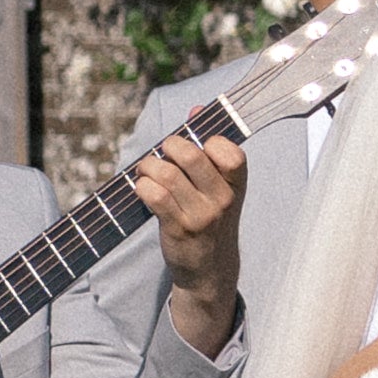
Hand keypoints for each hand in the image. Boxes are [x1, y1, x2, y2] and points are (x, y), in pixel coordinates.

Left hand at [132, 128, 245, 358]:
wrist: (209, 269)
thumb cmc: (209, 218)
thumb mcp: (218, 185)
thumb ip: (208, 146)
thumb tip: (196, 108)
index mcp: (236, 184)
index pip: (228, 151)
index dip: (207, 140)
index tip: (196, 146)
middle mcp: (222, 199)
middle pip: (191, 156)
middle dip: (169, 146)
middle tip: (162, 153)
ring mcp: (201, 216)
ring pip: (167, 174)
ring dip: (149, 166)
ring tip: (147, 171)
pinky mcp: (177, 229)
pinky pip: (153, 195)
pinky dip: (141, 186)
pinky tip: (143, 190)